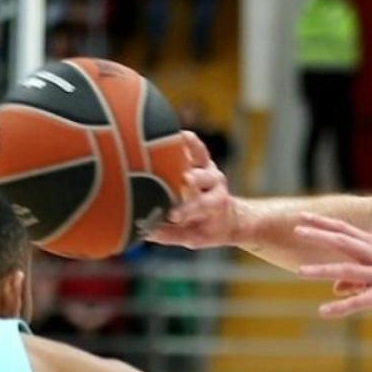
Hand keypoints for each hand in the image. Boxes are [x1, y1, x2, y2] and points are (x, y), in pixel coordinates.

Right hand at [146, 130, 240, 248]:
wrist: (228, 218)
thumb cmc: (205, 229)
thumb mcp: (192, 238)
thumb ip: (169, 235)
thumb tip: (143, 231)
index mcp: (215, 205)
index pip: (200, 206)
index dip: (187, 210)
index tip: (173, 215)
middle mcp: (215, 184)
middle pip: (198, 180)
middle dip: (185, 182)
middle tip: (173, 181)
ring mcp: (209, 170)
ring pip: (197, 161)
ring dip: (179, 159)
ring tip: (160, 154)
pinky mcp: (203, 159)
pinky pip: (196, 146)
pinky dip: (188, 140)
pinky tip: (174, 133)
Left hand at [295, 213, 371, 335]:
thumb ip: (355, 281)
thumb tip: (336, 287)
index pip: (346, 232)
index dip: (324, 224)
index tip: (301, 217)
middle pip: (346, 243)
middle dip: (320, 236)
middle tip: (297, 231)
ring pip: (349, 271)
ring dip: (323, 271)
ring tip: (300, 272)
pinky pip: (360, 301)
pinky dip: (340, 307)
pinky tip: (323, 312)